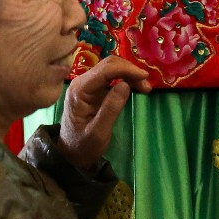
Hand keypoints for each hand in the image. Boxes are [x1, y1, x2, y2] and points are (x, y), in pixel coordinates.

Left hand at [56, 56, 150, 172]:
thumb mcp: (98, 132)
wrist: (71, 154)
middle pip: (108, 65)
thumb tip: (125, 85)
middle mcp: (81, 82)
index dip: (126, 70)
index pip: (105, 70)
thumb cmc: (83, 145)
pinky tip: (135, 87)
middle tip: (146, 86)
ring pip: (111, 68)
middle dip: (130, 71)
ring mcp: (86, 84)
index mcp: (79, 90)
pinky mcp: (93, 89)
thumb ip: (110, 108)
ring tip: (144, 88)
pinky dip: (125, 78)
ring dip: (129, 74)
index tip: (145, 77)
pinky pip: (110, 76)